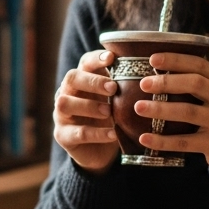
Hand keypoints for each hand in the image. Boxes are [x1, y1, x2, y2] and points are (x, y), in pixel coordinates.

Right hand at [53, 49, 119, 172]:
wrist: (100, 150)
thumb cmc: (110, 117)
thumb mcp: (117, 100)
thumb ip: (123, 85)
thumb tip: (147, 69)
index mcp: (82, 80)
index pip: (84, 62)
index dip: (96, 59)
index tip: (111, 58)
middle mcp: (66, 93)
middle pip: (71, 78)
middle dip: (93, 81)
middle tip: (113, 88)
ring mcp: (61, 114)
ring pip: (65, 103)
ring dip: (89, 106)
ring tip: (109, 111)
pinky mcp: (62, 135)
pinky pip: (77, 132)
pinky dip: (97, 133)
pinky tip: (113, 134)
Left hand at [136, 52, 208, 172]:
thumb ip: (198, 82)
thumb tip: (155, 70)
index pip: (200, 65)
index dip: (175, 60)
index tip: (152, 59)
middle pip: (195, 84)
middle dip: (167, 82)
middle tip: (143, 84)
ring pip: (188, 112)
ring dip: (161, 109)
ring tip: (139, 107)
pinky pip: (184, 142)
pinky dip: (162, 140)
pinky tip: (144, 137)